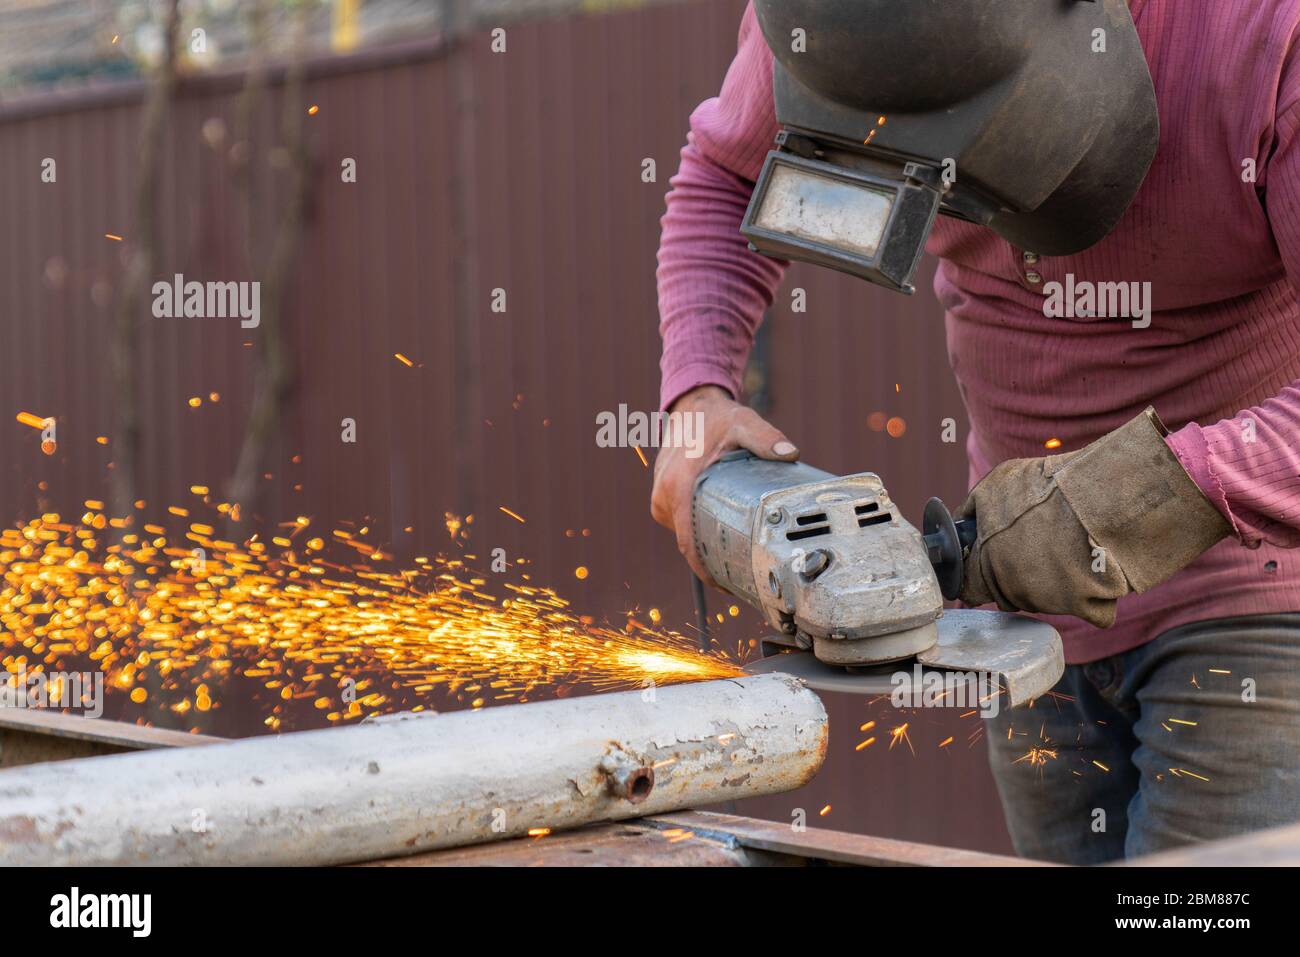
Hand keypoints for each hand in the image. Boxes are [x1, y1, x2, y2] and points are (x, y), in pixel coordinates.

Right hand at [650, 385, 798, 584]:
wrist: (690, 405)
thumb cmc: (716, 417)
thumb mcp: (743, 423)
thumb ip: (766, 437)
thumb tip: (790, 453)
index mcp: (679, 485)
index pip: (688, 541)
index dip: (704, 569)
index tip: (724, 586)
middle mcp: (664, 495)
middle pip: (687, 542)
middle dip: (712, 561)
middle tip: (744, 574)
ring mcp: (660, 497)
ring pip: (684, 534)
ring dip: (704, 544)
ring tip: (735, 555)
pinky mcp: (661, 497)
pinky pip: (680, 523)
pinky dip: (696, 530)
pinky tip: (717, 534)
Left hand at [957, 408, 1230, 626]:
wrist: (1113, 491)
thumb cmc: (1056, 483)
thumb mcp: (999, 482)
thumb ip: (974, 509)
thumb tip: (960, 524)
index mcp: (984, 559)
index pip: (964, 585)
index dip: (969, 575)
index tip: (978, 565)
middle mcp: (1010, 585)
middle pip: (1003, 594)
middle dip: (1011, 574)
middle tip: (1036, 546)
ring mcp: (1046, 599)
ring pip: (1039, 600)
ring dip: (1048, 581)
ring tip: (1066, 547)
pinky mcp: (1085, 607)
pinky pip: (1086, 609)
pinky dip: (1090, 596)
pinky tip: (1092, 566)